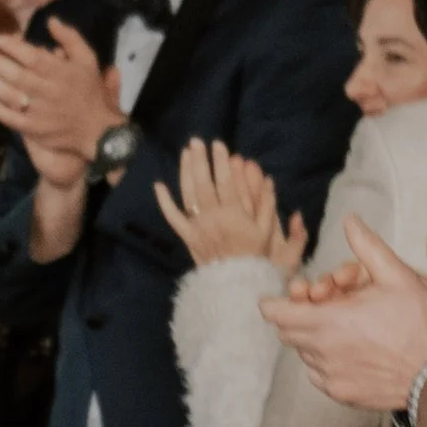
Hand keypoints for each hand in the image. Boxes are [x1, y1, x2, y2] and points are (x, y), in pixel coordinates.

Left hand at [0, 19, 119, 186]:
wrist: (97, 130)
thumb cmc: (89, 90)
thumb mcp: (88, 59)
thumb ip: (70, 38)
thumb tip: (50, 20)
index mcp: (61, 73)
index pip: (32, 57)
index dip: (12, 47)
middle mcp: (48, 91)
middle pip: (16, 75)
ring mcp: (39, 112)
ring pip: (9, 95)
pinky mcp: (32, 129)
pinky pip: (8, 117)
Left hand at [153, 138, 305, 277]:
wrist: (236, 285)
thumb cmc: (255, 257)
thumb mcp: (268, 232)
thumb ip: (268, 205)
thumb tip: (268, 179)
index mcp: (235, 215)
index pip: (226, 183)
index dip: (221, 162)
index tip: (218, 146)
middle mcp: (213, 218)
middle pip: (204, 183)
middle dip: (200, 161)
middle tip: (197, 141)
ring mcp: (198, 227)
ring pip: (188, 194)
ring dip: (185, 172)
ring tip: (185, 153)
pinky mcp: (187, 236)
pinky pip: (173, 217)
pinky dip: (164, 202)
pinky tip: (158, 185)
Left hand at [260, 215, 426, 406]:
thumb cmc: (421, 325)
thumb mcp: (398, 276)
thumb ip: (369, 246)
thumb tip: (350, 220)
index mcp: (329, 321)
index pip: (277, 314)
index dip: (273, 304)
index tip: (280, 298)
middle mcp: (323, 350)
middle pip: (286, 333)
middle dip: (295, 317)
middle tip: (316, 307)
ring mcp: (331, 375)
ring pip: (303, 353)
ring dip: (311, 339)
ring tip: (338, 328)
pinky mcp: (341, 393)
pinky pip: (318, 375)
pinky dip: (325, 362)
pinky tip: (348, 351)